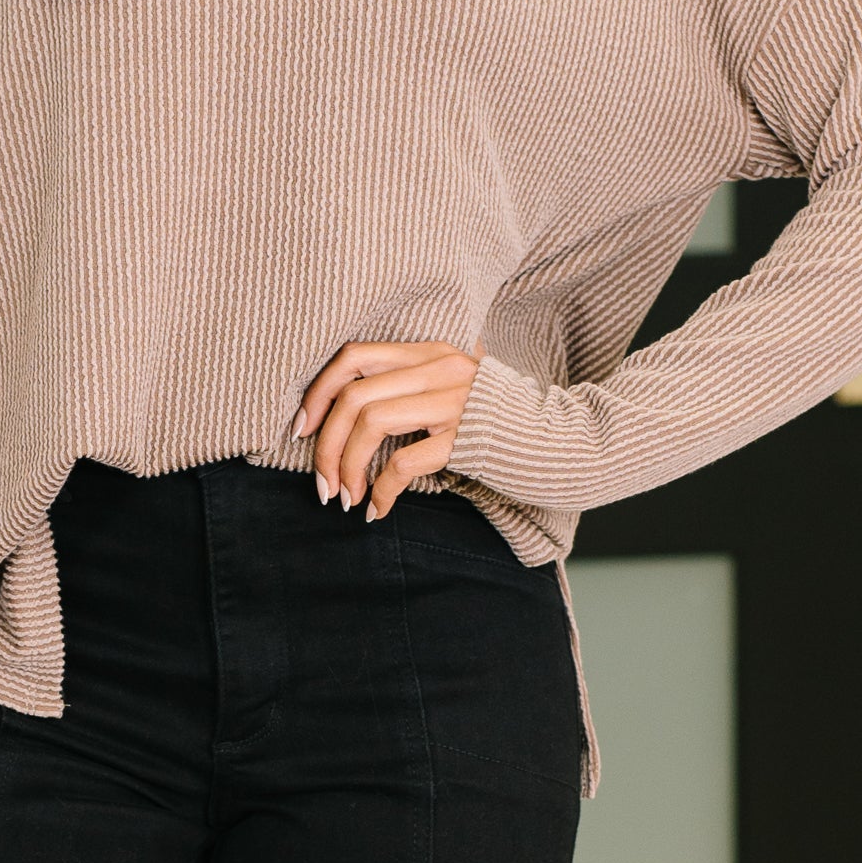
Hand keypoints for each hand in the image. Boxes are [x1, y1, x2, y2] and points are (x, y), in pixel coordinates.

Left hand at [295, 339, 482, 519]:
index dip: (318, 393)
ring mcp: (452, 402)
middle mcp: (438, 368)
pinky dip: (381, 492)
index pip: (353, 356)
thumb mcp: (453, 389)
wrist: (560, 441)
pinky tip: (378, 510)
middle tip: (321, 484)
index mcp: (429, 352)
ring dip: (346, 468)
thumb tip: (346, 417)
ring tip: (345, 498)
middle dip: (325, 445)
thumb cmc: (498, 423)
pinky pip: (402, 463)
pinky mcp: (464, 439)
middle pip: (354, 397)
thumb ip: (410, 389)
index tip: (301, 429)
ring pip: (370, 424)